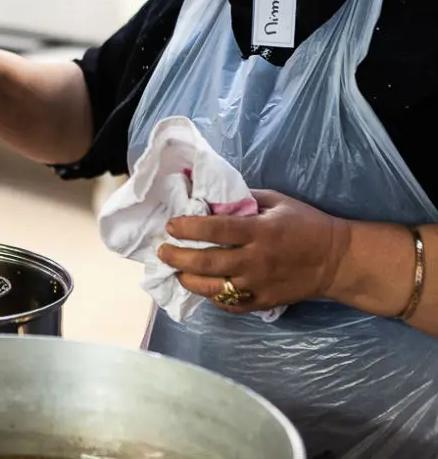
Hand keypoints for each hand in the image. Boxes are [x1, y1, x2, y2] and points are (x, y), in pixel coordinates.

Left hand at [158, 189, 351, 312]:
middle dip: (178, 256)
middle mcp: (256, 260)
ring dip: (188, 279)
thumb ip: (244, 200)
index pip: (216, 229)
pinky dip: (211, 297)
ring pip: (213, 288)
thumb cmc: (306, 224)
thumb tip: (211, 196)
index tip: (171, 225)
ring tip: (175, 270)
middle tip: (162, 251)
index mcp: (260, 232)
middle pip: (207, 261)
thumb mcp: (277, 202)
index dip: (189, 227)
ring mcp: (258, 284)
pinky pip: (229, 304)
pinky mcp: (263, 302)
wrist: (337, 260)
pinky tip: (201, 287)